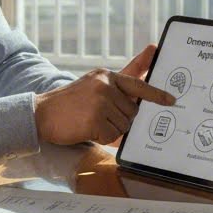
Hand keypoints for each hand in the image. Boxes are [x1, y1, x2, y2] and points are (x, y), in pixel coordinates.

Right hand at [34, 44, 176, 145]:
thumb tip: (138, 98)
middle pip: (132, 111)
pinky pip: (111, 136)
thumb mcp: (92, 86)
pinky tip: (86, 129)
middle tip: (97, 116)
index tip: (171, 100)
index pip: (137, 84)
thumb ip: (117, 88)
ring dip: (110, 129)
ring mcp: (100, 102)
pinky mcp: (95, 120)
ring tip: (89, 121)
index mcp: (106, 76)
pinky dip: (101, 137)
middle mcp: (105, 85)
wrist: (41, 114)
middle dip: (120, 119)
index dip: (156, 93)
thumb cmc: (69, 104)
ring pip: (124, 125)